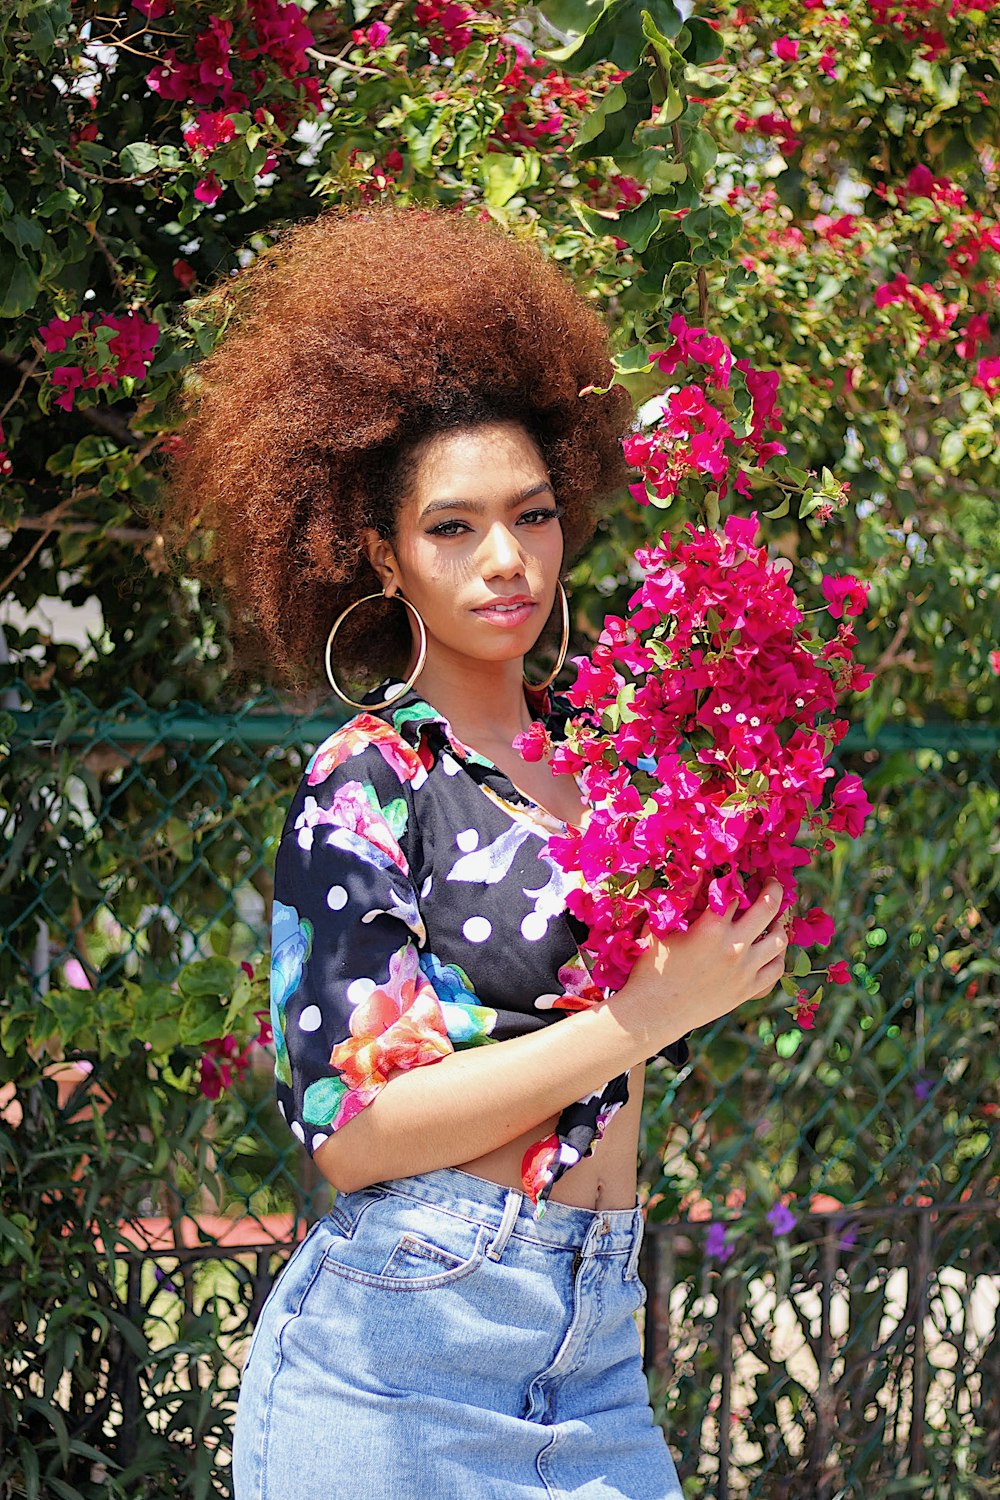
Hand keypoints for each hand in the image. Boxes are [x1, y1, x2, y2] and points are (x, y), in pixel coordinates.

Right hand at [614, 878, 788, 1052]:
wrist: (654, 1013)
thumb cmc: (651, 968)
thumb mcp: (661, 928)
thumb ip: (682, 899)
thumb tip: (696, 870)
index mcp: (711, 928)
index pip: (735, 890)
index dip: (738, 877)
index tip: (740, 871)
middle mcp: (734, 947)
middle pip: (767, 908)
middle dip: (773, 889)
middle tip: (773, 882)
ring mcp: (744, 971)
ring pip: (778, 940)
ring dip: (779, 923)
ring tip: (776, 917)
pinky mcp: (747, 991)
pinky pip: (775, 970)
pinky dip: (777, 957)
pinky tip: (771, 949)